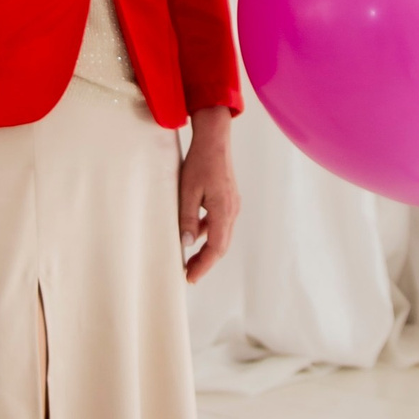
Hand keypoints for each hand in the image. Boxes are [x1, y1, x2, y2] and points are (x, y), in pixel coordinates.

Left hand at [178, 108, 238, 282]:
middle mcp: (232, 211)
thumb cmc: (200, 162)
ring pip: (221, 236)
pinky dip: (208, 234)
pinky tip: (194, 235)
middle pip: (221, 246)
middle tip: (189, 274)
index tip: (190, 277)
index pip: (216, 248)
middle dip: (205, 262)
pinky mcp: (228, 200)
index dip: (203, 265)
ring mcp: (232, 205)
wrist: (215, 140)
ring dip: (207, 249)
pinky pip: (220, 224)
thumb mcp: (187, 191)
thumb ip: (187, 218)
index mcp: (223, 211)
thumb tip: (187, 243)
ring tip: (190, 259)